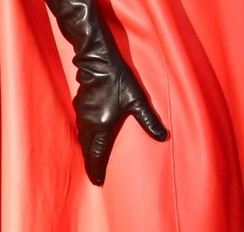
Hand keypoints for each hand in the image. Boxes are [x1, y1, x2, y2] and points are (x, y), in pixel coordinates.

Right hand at [71, 52, 168, 184]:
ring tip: (91, 160)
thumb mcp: (138, 100)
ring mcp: (82, 114)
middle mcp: (89, 124)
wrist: (98, 62)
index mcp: (103, 125)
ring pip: (82, 139)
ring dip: (86, 151)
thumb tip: (164, 137)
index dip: (97, 169)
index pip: (98, 154)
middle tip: (93, 177)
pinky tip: (88, 138)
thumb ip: (149, 120)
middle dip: (90, 165)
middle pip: (87, 150)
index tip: (97, 182)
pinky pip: (80, 128)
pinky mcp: (79, 106)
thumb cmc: (119, 80)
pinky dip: (84, 138)